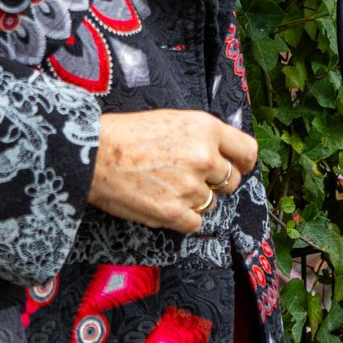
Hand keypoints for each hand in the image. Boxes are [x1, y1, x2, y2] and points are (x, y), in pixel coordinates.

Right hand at [88, 110, 256, 233]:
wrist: (95, 154)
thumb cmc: (128, 134)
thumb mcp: (175, 120)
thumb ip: (203, 136)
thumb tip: (223, 155)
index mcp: (206, 129)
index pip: (247, 152)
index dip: (243, 162)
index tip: (238, 167)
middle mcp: (204, 157)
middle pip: (231, 181)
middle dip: (216, 182)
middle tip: (190, 178)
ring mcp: (191, 187)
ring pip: (212, 203)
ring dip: (196, 199)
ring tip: (168, 187)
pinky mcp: (174, 212)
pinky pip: (196, 223)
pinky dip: (183, 218)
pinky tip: (164, 203)